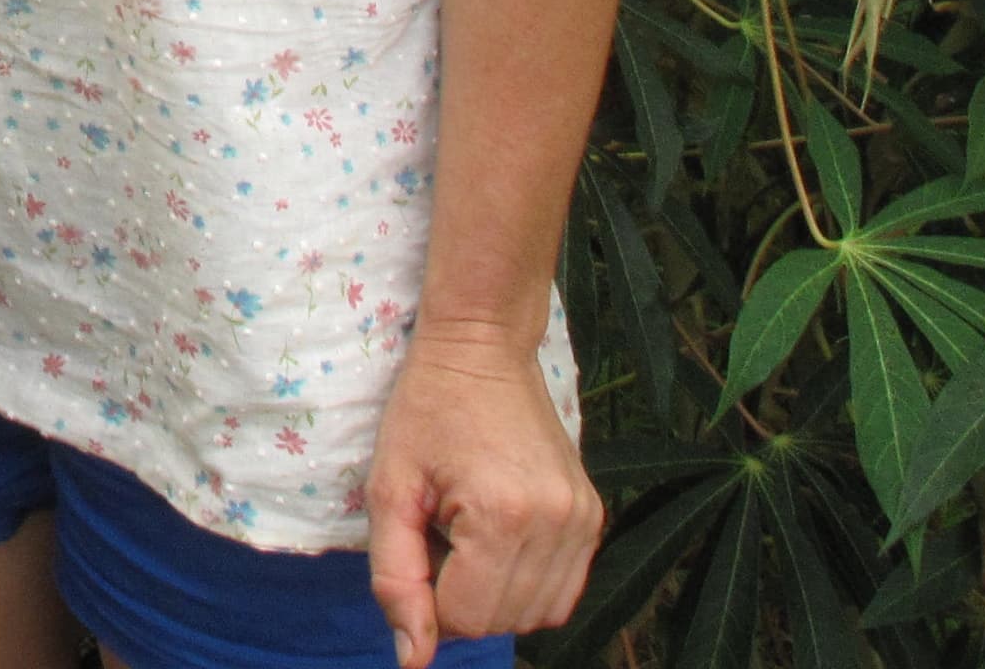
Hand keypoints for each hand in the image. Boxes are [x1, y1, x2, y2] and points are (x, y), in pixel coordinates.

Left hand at [363, 323, 601, 667]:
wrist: (483, 346)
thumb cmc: (425, 409)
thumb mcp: (389, 488)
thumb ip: (395, 578)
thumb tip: (412, 661)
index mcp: (503, 517)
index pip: (464, 619)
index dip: (427, 596)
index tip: (419, 541)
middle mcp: (557, 526)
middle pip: (501, 622)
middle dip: (459, 596)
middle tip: (441, 531)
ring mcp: (585, 522)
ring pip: (537, 615)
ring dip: (494, 594)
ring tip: (470, 531)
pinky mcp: (595, 517)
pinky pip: (563, 591)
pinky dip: (527, 584)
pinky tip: (500, 538)